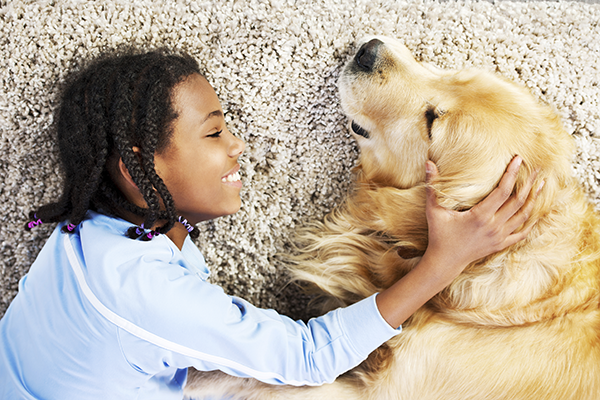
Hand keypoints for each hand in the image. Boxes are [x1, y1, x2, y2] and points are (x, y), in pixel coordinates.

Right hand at [422, 155, 541, 282]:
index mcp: (480, 216)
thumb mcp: (433, 210)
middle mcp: (494, 226)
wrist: (445, 261)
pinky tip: (537, 212)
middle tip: (536, 168)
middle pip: (518, 201)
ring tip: (541, 185)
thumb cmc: (439, 235)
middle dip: (528, 183)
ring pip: (524, 216)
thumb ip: (432, 186)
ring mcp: (499, 236)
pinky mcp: (500, 244)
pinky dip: (531, 222)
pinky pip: (522, 233)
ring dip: (534, 199)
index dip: (512, 174)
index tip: (518, 160)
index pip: (503, 191)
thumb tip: (428, 163)